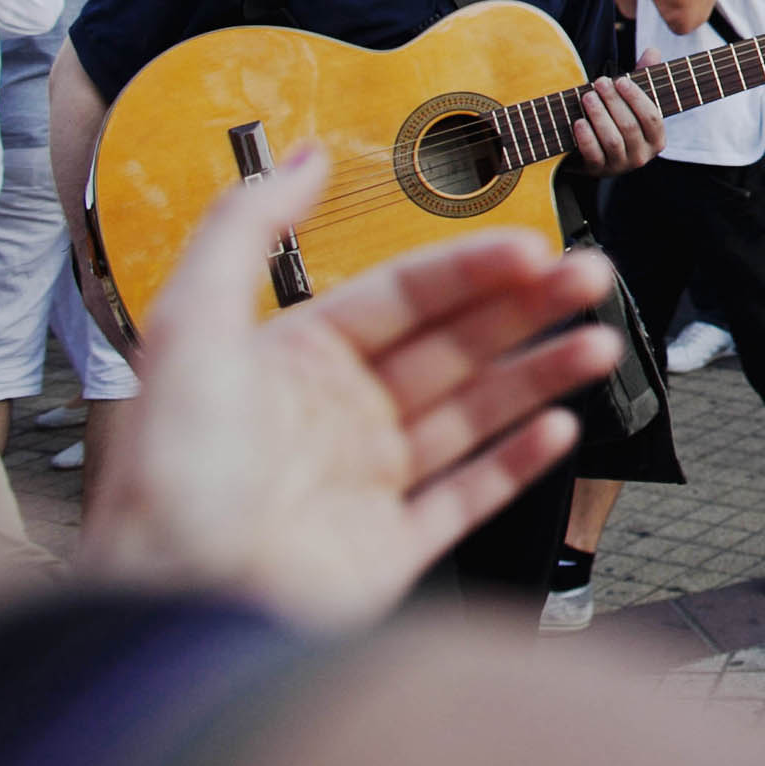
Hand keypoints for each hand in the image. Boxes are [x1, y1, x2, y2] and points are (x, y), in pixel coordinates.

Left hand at [83, 145, 619, 628]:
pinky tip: (560, 427)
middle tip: (590, 277)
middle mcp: (335, 418)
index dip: (469, 269)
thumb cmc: (165, 475)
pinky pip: (466, 499)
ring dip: (539, 376)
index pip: (403, 297)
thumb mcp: (187, 326)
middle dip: (526, 310)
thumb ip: (245, 230)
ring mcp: (366, 487)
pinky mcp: (387, 554)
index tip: (530, 248)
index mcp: (292, 362)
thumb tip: (304, 155)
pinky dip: (517, 465)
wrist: (167, 610)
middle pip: (453, 347)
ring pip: (473, 417)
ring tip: (599, 345)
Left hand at [567, 72, 663, 173]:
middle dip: (613, 102)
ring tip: (587, 97)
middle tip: (599, 82)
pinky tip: (578, 121)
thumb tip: (653, 51)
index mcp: (656, 139)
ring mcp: (620, 166)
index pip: (652, 118)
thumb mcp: (631, 100)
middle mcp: (642, 156)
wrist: (591, 150)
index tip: (621, 80)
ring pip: (612, 140)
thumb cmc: (616, 118)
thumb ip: (644, 77)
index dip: (636, 98)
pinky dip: (586, 138)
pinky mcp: (598, 171)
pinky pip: (594, 155)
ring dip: (599, 116)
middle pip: (630, 126)